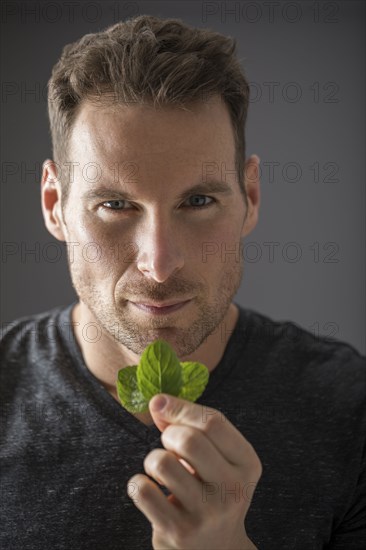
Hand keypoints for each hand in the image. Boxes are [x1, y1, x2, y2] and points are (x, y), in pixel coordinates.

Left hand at [127, 394, 261, 549]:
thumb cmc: (211, 490)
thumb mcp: (216, 458)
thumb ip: (190, 426)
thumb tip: (157, 402)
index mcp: (246, 463)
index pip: (213, 422)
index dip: (180, 407)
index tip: (159, 403)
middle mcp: (232, 489)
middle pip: (188, 440)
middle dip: (168, 434)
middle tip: (169, 447)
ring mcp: (207, 513)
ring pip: (162, 462)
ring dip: (152, 459)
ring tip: (161, 472)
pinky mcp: (179, 532)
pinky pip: (143, 490)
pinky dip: (137, 483)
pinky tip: (148, 490)